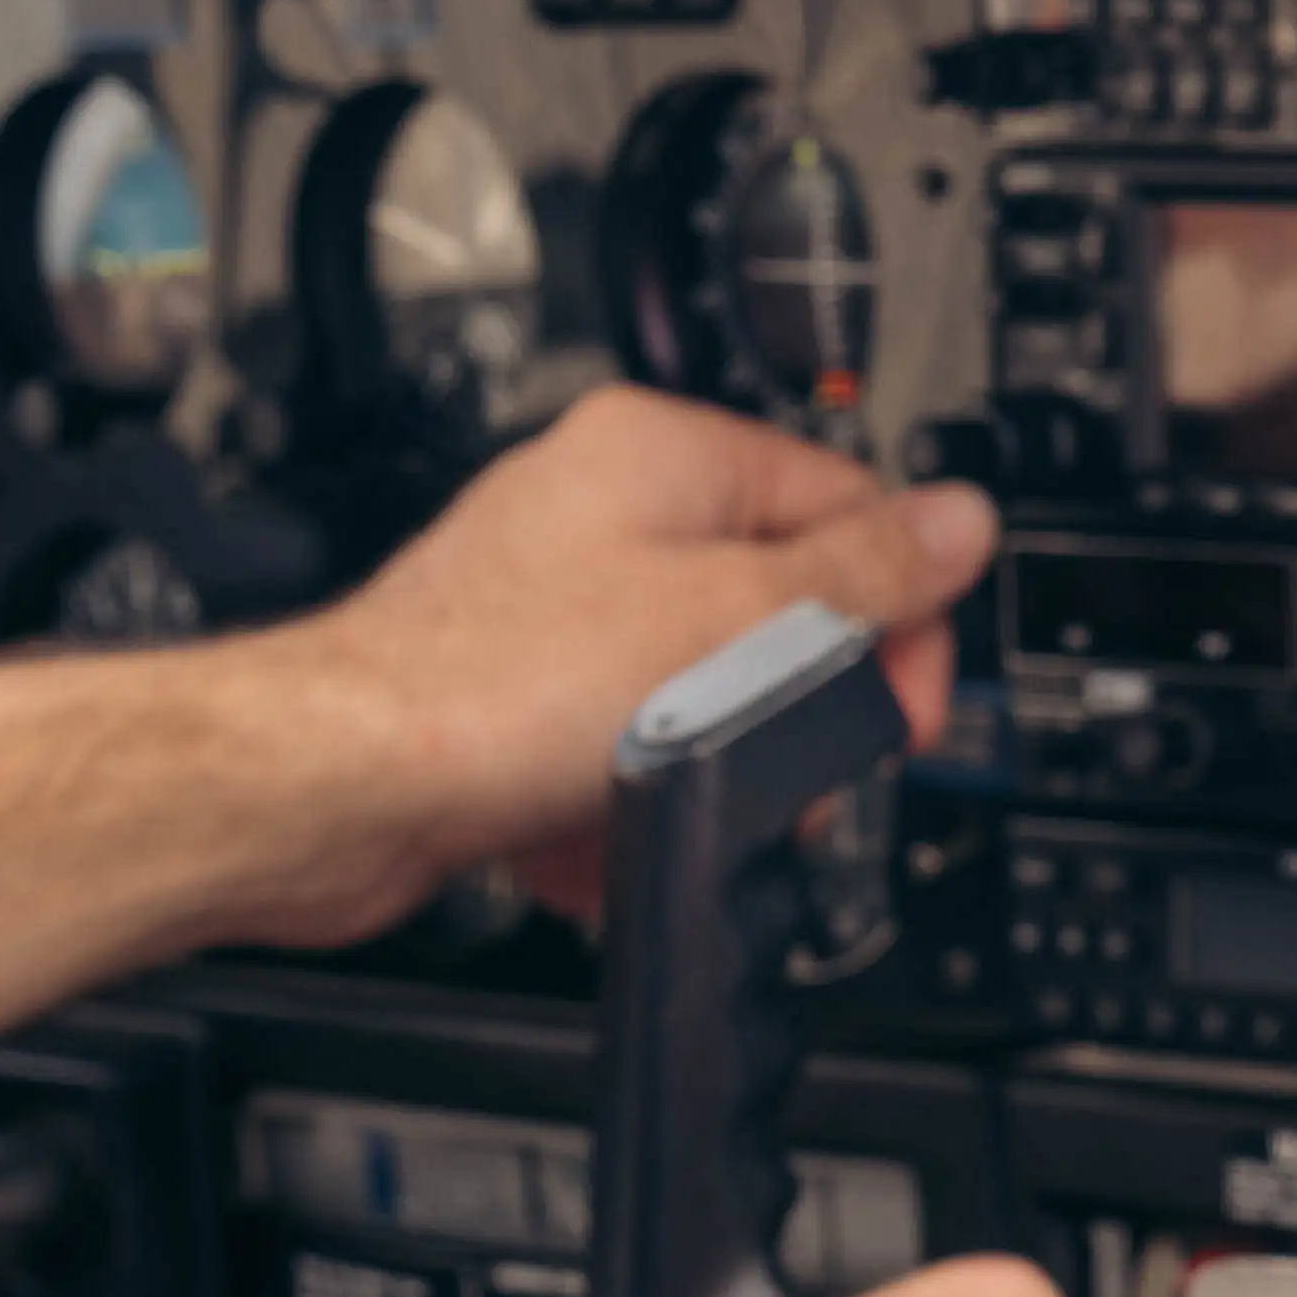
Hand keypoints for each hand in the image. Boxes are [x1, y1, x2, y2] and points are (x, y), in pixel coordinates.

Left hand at [208, 387, 996, 943]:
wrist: (337, 789)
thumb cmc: (491, 686)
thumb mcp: (732, 623)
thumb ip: (861, 575)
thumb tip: (959, 519)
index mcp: (660, 454)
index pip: (843, 505)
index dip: (889, 612)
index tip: (898, 696)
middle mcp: (601, 517)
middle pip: (774, 614)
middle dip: (793, 713)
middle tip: (798, 771)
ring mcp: (553, 612)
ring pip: (697, 702)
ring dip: (708, 777)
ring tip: (679, 811)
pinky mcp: (515, 703)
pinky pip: (615, 759)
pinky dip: (623, 810)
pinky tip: (601, 841)